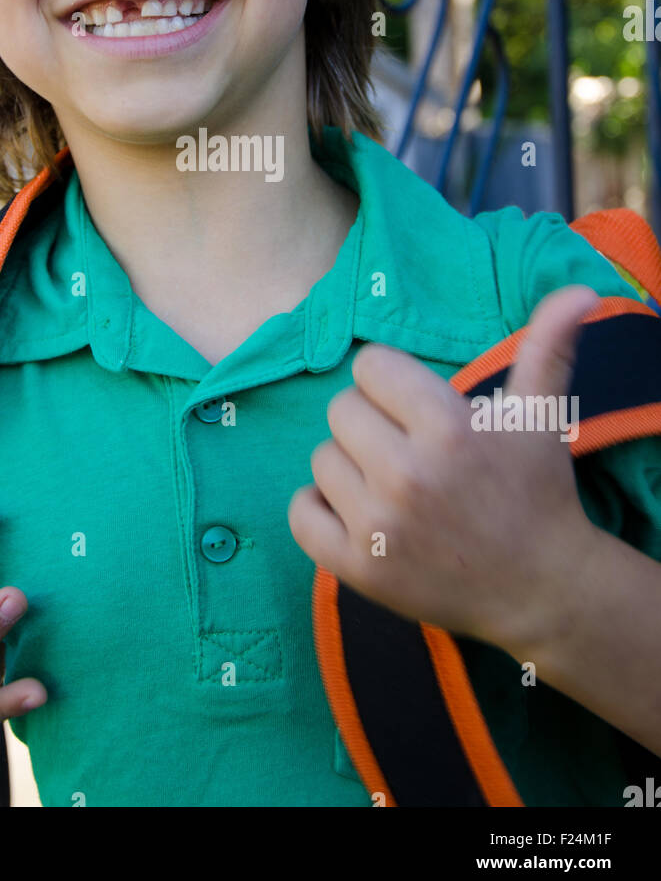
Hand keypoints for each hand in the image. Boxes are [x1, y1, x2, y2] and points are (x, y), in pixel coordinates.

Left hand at [288, 285, 601, 653]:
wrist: (541, 589)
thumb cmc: (535, 491)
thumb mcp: (540, 416)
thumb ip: (548, 346)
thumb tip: (580, 290)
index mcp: (447, 429)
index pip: (370, 366)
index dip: (392, 382)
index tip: (416, 407)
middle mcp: (408, 476)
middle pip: (341, 410)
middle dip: (371, 422)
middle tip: (406, 447)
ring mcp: (379, 527)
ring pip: (321, 459)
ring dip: (350, 467)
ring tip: (392, 484)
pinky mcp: (358, 568)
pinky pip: (300, 514)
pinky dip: (319, 510)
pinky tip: (357, 511)